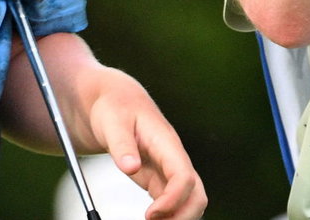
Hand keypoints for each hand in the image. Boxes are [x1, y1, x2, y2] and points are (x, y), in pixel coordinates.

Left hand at [87, 72, 206, 218]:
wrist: (117, 100)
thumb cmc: (115, 107)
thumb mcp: (112, 121)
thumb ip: (121, 145)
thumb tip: (130, 167)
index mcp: (166, 142)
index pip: (183, 176)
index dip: (173, 199)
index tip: (150, 214)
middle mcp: (174, 158)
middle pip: (196, 194)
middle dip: (183, 216)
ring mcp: (169, 170)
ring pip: (189, 200)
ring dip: (178, 217)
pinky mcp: (160, 178)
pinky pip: (173, 201)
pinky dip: (168, 216)